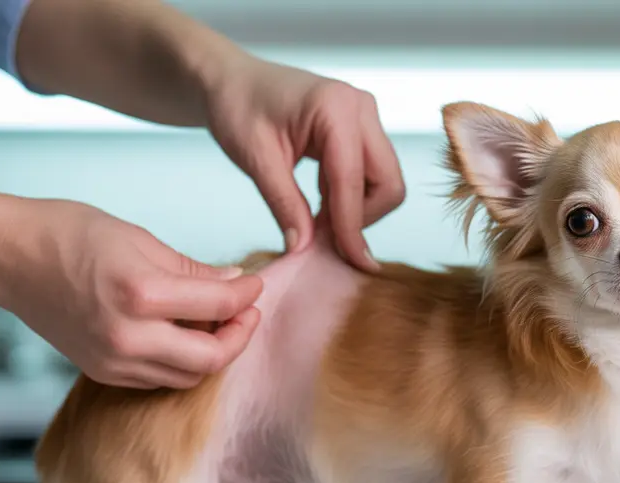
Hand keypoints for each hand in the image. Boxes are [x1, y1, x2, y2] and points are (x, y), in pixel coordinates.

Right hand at [0, 200, 262, 388]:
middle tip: (247, 313)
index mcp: (141, 294)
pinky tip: (183, 335)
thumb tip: (233, 284)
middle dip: (239, 337)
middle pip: (210, 359)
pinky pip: (158, 379)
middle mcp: (128, 337)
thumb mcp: (139, 239)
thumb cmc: (67, 234)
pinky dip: (180, 362)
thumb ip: (192, 270)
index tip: (256, 286)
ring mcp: (113, 361)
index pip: (218, 306)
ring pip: (187, 376)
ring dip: (212, 354)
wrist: (9, 257)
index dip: (247, 296)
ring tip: (218, 324)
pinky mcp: (101, 372)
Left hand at [201, 53, 405, 270]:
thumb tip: (304, 247)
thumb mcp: (255, 159)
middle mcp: (360, 108)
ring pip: (384, 181)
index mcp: (335, 108)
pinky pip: (370, 174)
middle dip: (363, 218)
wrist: (232, 82)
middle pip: (388, 183)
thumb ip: (284, 204)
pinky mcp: (361, 129)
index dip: (352, 227)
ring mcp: (365, 117)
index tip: (352, 263)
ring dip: (357, 209)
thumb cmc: (237, 107)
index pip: (354, 181)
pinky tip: (321, 207)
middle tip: (325, 240)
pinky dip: (350, 197)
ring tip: (317, 222)